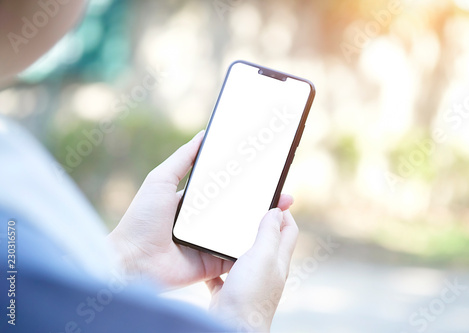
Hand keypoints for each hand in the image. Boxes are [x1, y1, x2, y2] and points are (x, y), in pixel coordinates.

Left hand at [108, 131, 293, 289]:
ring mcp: (211, 243)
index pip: (226, 188)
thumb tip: (203, 134)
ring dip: (263, 223)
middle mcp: (205, 222)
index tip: (266, 173)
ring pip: (242, 231)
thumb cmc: (142, 218)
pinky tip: (270, 237)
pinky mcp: (214, 263)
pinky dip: (253, 247)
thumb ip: (183, 159)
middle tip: (283, 194)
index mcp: (195, 203)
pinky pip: (237, 254)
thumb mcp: (160, 179)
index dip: (246, 182)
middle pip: (239, 210)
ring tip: (283, 212)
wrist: (132, 260)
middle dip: (262, 202)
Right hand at [206, 208, 298, 331]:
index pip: (288, 230)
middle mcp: (266, 270)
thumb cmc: (250, 295)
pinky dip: (215, 263)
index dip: (282, 212)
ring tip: (223, 225)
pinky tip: (205, 256)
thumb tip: (277, 211)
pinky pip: (221, 272)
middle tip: (244, 207)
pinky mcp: (230, 291)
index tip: (272, 197)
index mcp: (278, 260)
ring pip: (243, 255)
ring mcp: (248, 281)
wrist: (230, 328)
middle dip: (257, 222)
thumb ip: (270, 234)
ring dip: (235, 241)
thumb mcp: (263, 257)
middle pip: (266, 240)